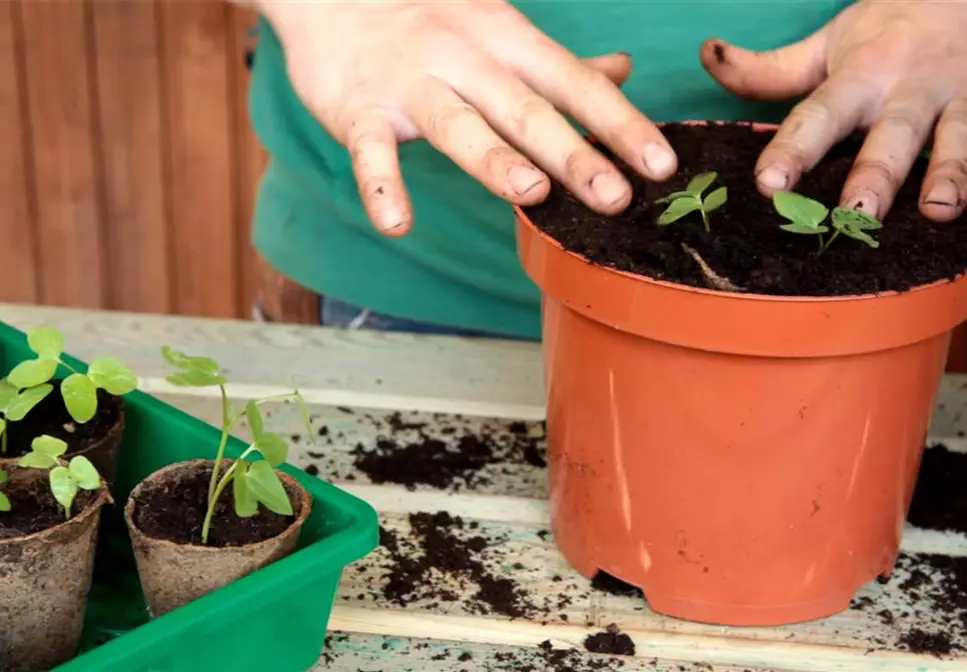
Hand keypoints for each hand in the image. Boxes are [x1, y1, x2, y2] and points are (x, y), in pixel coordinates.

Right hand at [257, 0, 676, 234]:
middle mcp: (465, 58)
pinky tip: (398, 223)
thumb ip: (559, 64)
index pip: (573, 84)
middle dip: (572, 152)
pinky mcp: (359, 109)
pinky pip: (370, 151)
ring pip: (456, 123)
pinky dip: (381, 186)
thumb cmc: (427, 19)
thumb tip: (622, 72)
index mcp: (506, 40)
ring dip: (492, 158)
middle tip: (614, 196)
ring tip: (531, 193)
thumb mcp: (501, 29)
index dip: (619, 124)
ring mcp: (410, 83)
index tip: (661, 165)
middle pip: (524, 109)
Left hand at [700, 0, 966, 221]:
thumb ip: (769, 69)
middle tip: (855, 213)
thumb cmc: (888, 31)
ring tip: (938, 209)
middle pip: (891, 134)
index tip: (769, 183)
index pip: (819, 115)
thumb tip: (707, 55)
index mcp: (861, 75)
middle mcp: (910, 89)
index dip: (794, 149)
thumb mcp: (828, 43)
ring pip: (957, 138)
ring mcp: (959, 100)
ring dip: (949, 173)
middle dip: (875, 173)